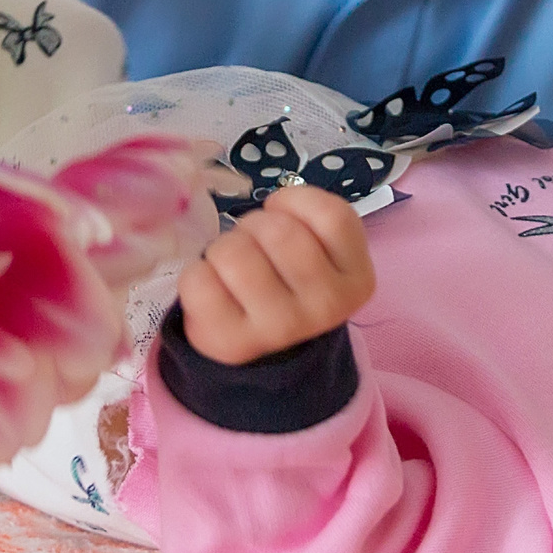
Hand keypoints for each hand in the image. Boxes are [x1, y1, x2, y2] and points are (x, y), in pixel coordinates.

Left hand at [176, 184, 375, 366]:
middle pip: (278, 231)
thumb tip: (274, 202)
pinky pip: (199, 281)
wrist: (273, 351)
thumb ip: (310, 216)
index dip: (295, 202)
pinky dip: (197, 274)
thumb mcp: (322, 248)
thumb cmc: (291, 280)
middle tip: (255, 246)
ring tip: (231, 267)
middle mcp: (325, 306)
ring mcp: (280, 328)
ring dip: (223, 248)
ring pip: (234, 253)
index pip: (331, 215)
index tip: (283, 216)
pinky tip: (214, 287)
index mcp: (356, 279)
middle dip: (254, 226)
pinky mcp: (234, 342)